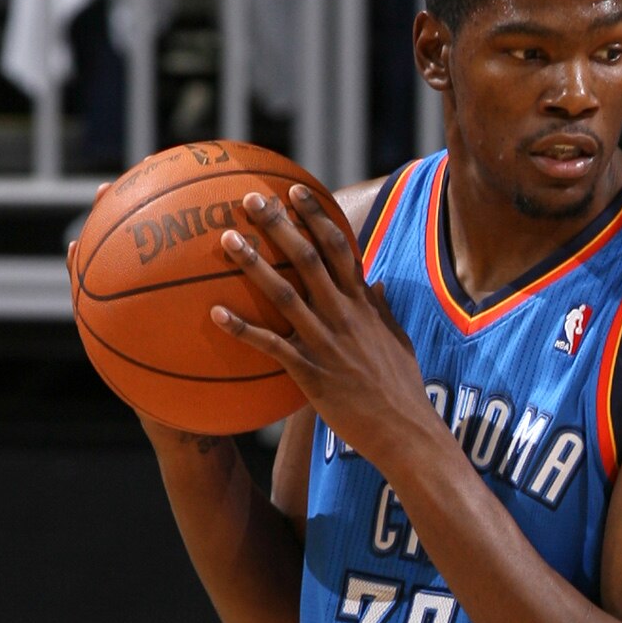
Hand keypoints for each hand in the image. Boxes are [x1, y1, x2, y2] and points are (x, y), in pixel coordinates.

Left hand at [216, 188, 429, 468]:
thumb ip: (382, 308)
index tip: (295, 190)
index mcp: (363, 305)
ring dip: (255, 264)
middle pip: (307, 259)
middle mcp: (344, 316)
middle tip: (250, 199)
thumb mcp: (398, 340)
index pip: (340, 248)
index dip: (316, 216)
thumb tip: (376, 280)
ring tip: (228, 239)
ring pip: (285, 294)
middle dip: (278, 225)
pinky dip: (243, 329)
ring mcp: (326, 343)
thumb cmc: (401, 389)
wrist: (405, 432)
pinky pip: (271, 346)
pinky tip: (215, 313)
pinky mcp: (311, 374)